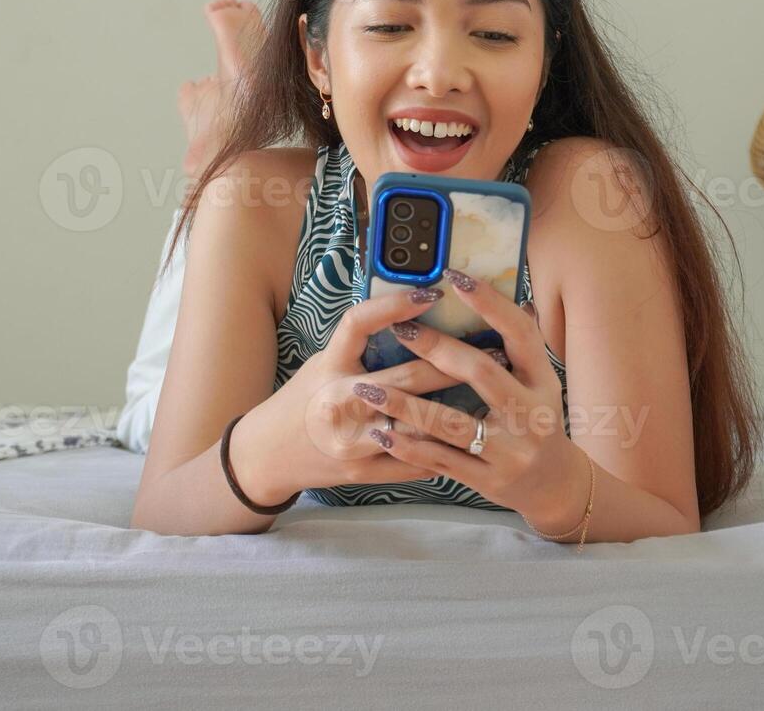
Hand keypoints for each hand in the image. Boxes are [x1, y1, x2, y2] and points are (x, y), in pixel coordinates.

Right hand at [233, 286, 474, 503]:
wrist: (268, 455)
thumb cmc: (303, 400)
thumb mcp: (323, 363)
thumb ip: (361, 345)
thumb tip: (413, 313)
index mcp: (329, 367)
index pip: (360, 324)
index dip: (395, 305)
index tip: (432, 292)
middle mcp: (340, 402)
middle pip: (408, 379)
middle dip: (456, 364)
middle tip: (494, 349)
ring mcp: (352, 440)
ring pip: (419, 425)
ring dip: (460, 410)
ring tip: (495, 395)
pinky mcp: (363, 471)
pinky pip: (415, 462)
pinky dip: (445, 450)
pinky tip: (472, 438)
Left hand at [349, 268, 585, 523]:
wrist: (554, 484)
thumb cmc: (537, 421)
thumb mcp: (539, 382)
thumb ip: (520, 346)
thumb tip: (509, 294)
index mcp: (543, 381)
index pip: (520, 333)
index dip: (489, 304)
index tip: (455, 279)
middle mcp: (531, 414)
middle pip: (481, 372)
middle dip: (437, 348)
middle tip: (401, 329)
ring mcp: (509, 450)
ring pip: (450, 423)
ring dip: (405, 405)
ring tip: (366, 389)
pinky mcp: (487, 479)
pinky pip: (440, 461)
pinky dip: (409, 447)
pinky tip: (381, 434)